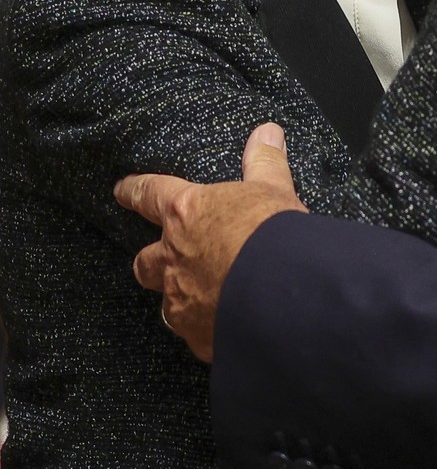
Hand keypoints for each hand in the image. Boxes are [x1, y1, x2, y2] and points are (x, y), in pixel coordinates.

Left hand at [113, 123, 305, 361]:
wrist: (282, 293)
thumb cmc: (272, 232)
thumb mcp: (272, 188)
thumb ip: (264, 161)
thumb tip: (267, 132)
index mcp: (187, 214)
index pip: (150, 193)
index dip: (134, 190)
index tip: (121, 189)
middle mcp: (174, 258)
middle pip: (145, 261)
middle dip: (149, 259)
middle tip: (160, 256)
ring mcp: (182, 301)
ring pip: (167, 301)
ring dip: (179, 296)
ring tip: (200, 295)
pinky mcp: (198, 336)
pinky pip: (194, 331)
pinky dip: (206, 326)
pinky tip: (225, 324)